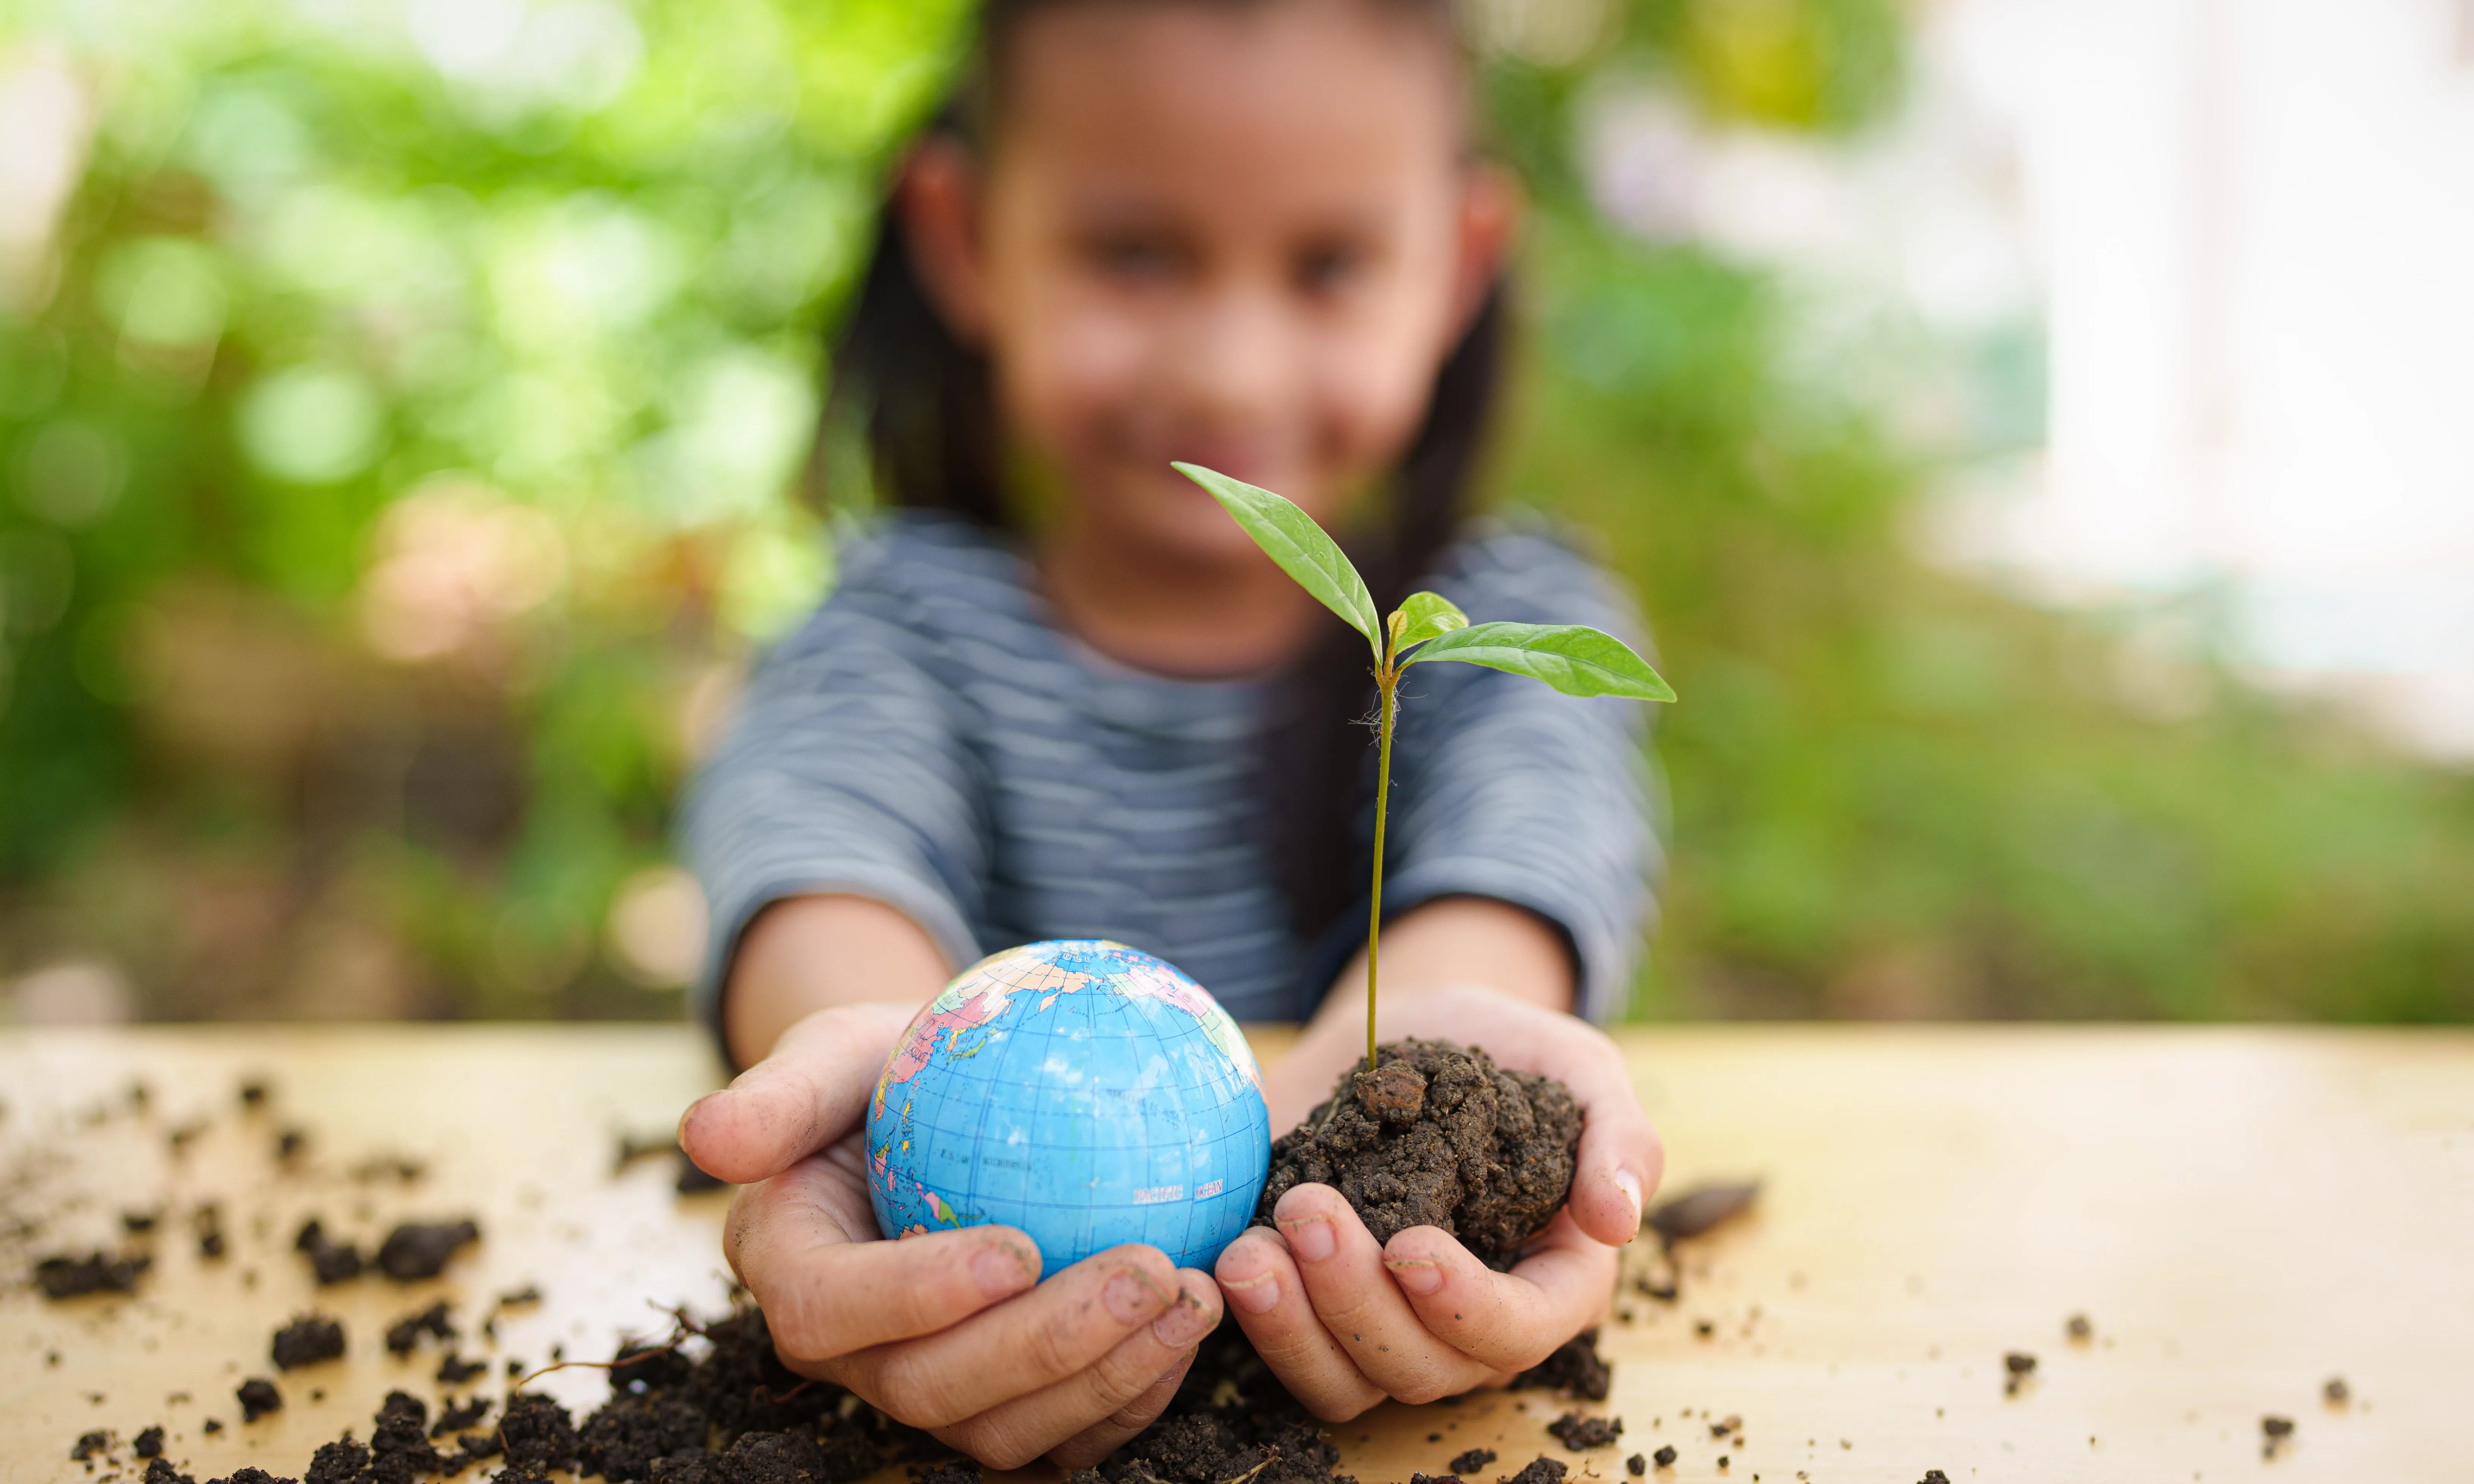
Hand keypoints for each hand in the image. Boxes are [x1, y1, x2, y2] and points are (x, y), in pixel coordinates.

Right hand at [680, 1003, 1225, 1467]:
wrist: (951, 1109)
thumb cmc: (891, 1061)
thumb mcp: (834, 1049)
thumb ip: (781, 1093)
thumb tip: (705, 1136)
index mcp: (792, 1269)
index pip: (831, 1309)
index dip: (917, 1296)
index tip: (1017, 1248)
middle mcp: (853, 1352)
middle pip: (932, 1388)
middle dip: (1044, 1345)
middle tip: (1148, 1270)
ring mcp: (932, 1386)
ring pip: (1005, 1431)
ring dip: (1108, 1376)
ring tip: (1195, 1295)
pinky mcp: (1008, 1402)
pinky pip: (1067, 1433)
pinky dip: (1135, 1395)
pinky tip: (1201, 1326)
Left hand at [1212, 983, 1660, 1420]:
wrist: (1406, 1028)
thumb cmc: (1505, 1048)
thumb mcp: (1576, 1066)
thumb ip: (1619, 1136)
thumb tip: (1618, 1219)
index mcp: (1548, 1279)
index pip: (1521, 1330)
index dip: (1466, 1305)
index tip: (1410, 1245)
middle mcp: (1466, 1322)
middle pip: (1423, 1365)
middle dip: (1359, 1303)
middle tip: (1306, 1209)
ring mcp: (1387, 1324)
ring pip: (1347, 1380)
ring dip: (1293, 1327)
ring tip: (1249, 1253)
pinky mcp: (1315, 1308)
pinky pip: (1288, 1355)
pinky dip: (1254, 1322)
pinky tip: (1225, 1257)